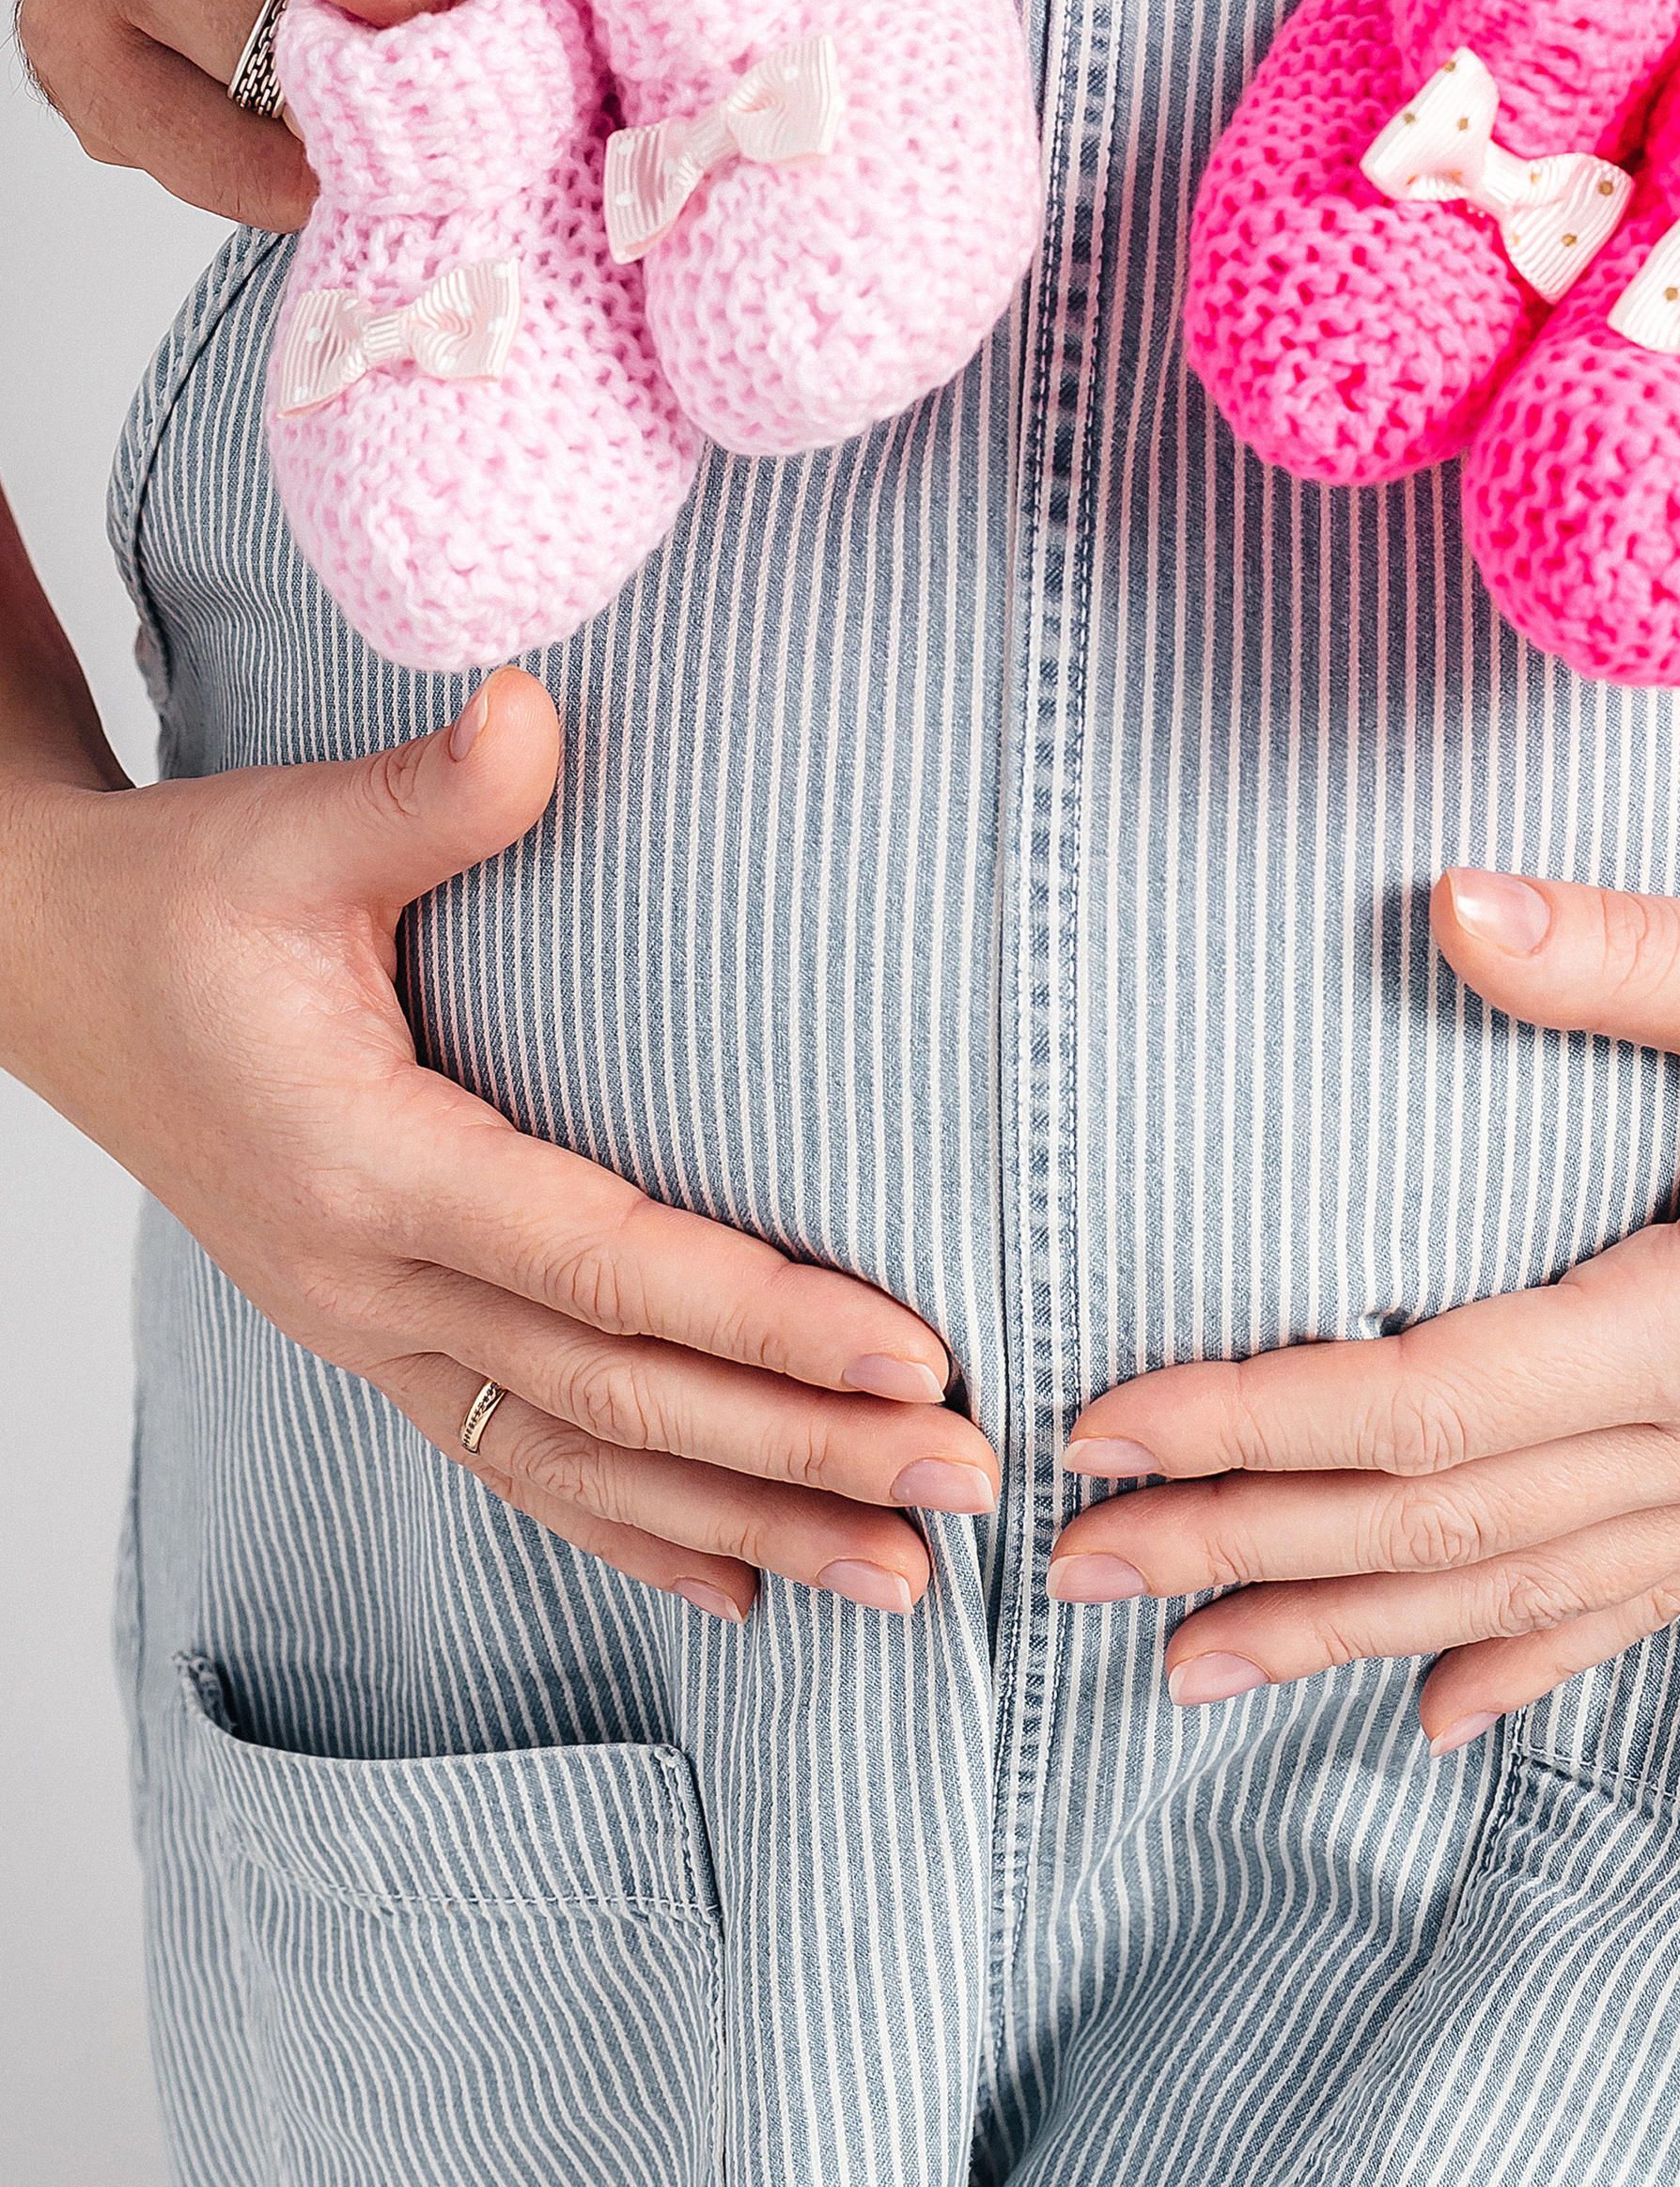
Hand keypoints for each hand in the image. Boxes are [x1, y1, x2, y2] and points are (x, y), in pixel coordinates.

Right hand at [4, 669, 993, 1620]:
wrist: (38, 966)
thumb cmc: (178, 895)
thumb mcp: (291, 826)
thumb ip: (433, 793)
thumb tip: (533, 709)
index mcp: (364, 1164)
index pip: (607, 1266)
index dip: (768, 1319)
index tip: (915, 1351)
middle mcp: (364, 1279)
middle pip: (619, 1395)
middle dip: (806, 1448)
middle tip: (969, 1480)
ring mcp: (362, 1327)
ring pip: (578, 1460)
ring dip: (745, 1522)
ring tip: (898, 1581)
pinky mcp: (369, 1333)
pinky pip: (512, 1460)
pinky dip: (630, 1531)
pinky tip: (737, 1589)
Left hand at [1045, 860, 1679, 1748]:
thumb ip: (1618, 955)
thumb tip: (1444, 905)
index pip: (1437, 1407)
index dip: (1261, 1424)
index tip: (1110, 1428)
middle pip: (1448, 1526)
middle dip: (1250, 1550)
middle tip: (1076, 1568)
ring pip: (1525, 1589)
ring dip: (1349, 1626)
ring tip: (1193, 1665)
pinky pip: (1643, 1597)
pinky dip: (1525, 1656)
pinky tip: (1436, 1712)